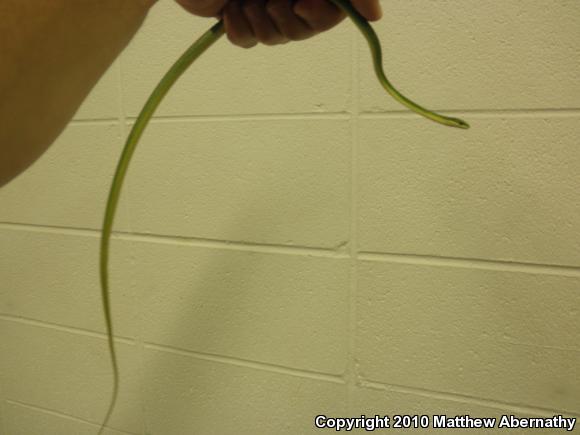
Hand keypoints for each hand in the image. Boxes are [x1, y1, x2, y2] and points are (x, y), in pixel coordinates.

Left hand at [175, 0, 381, 47]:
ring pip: (279, 38)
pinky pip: (250, 41)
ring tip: (243, 0)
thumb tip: (376, 15)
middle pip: (307, 29)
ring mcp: (264, 1)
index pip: (336, 8)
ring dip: (260, 23)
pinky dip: (240, 30)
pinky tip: (229, 11)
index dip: (323, 16)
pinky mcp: (239, 16)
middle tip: (268, 0)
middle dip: (286, 20)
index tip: (302, 5)